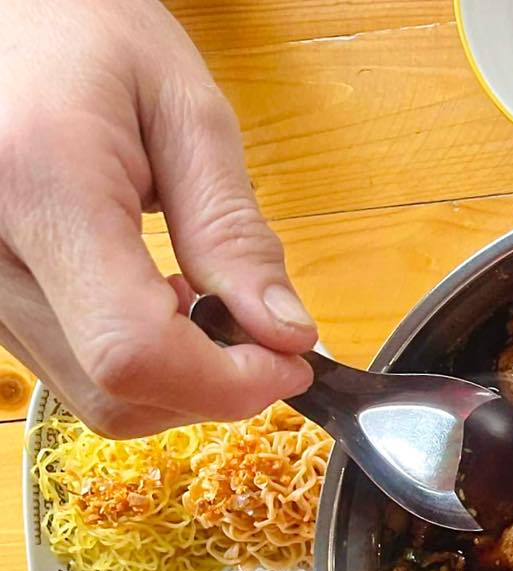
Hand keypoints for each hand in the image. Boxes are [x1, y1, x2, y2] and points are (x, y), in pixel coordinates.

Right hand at [0, 0, 313, 436]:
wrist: (3, 14)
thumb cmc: (87, 34)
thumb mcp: (187, 112)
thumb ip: (234, 231)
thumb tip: (285, 332)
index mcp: (42, 185)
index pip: (134, 351)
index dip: (228, 382)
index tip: (290, 360)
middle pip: (116, 392)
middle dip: (214, 385)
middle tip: (263, 330)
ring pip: (93, 396)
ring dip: (176, 377)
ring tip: (198, 294)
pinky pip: (68, 371)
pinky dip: (134, 361)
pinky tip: (151, 295)